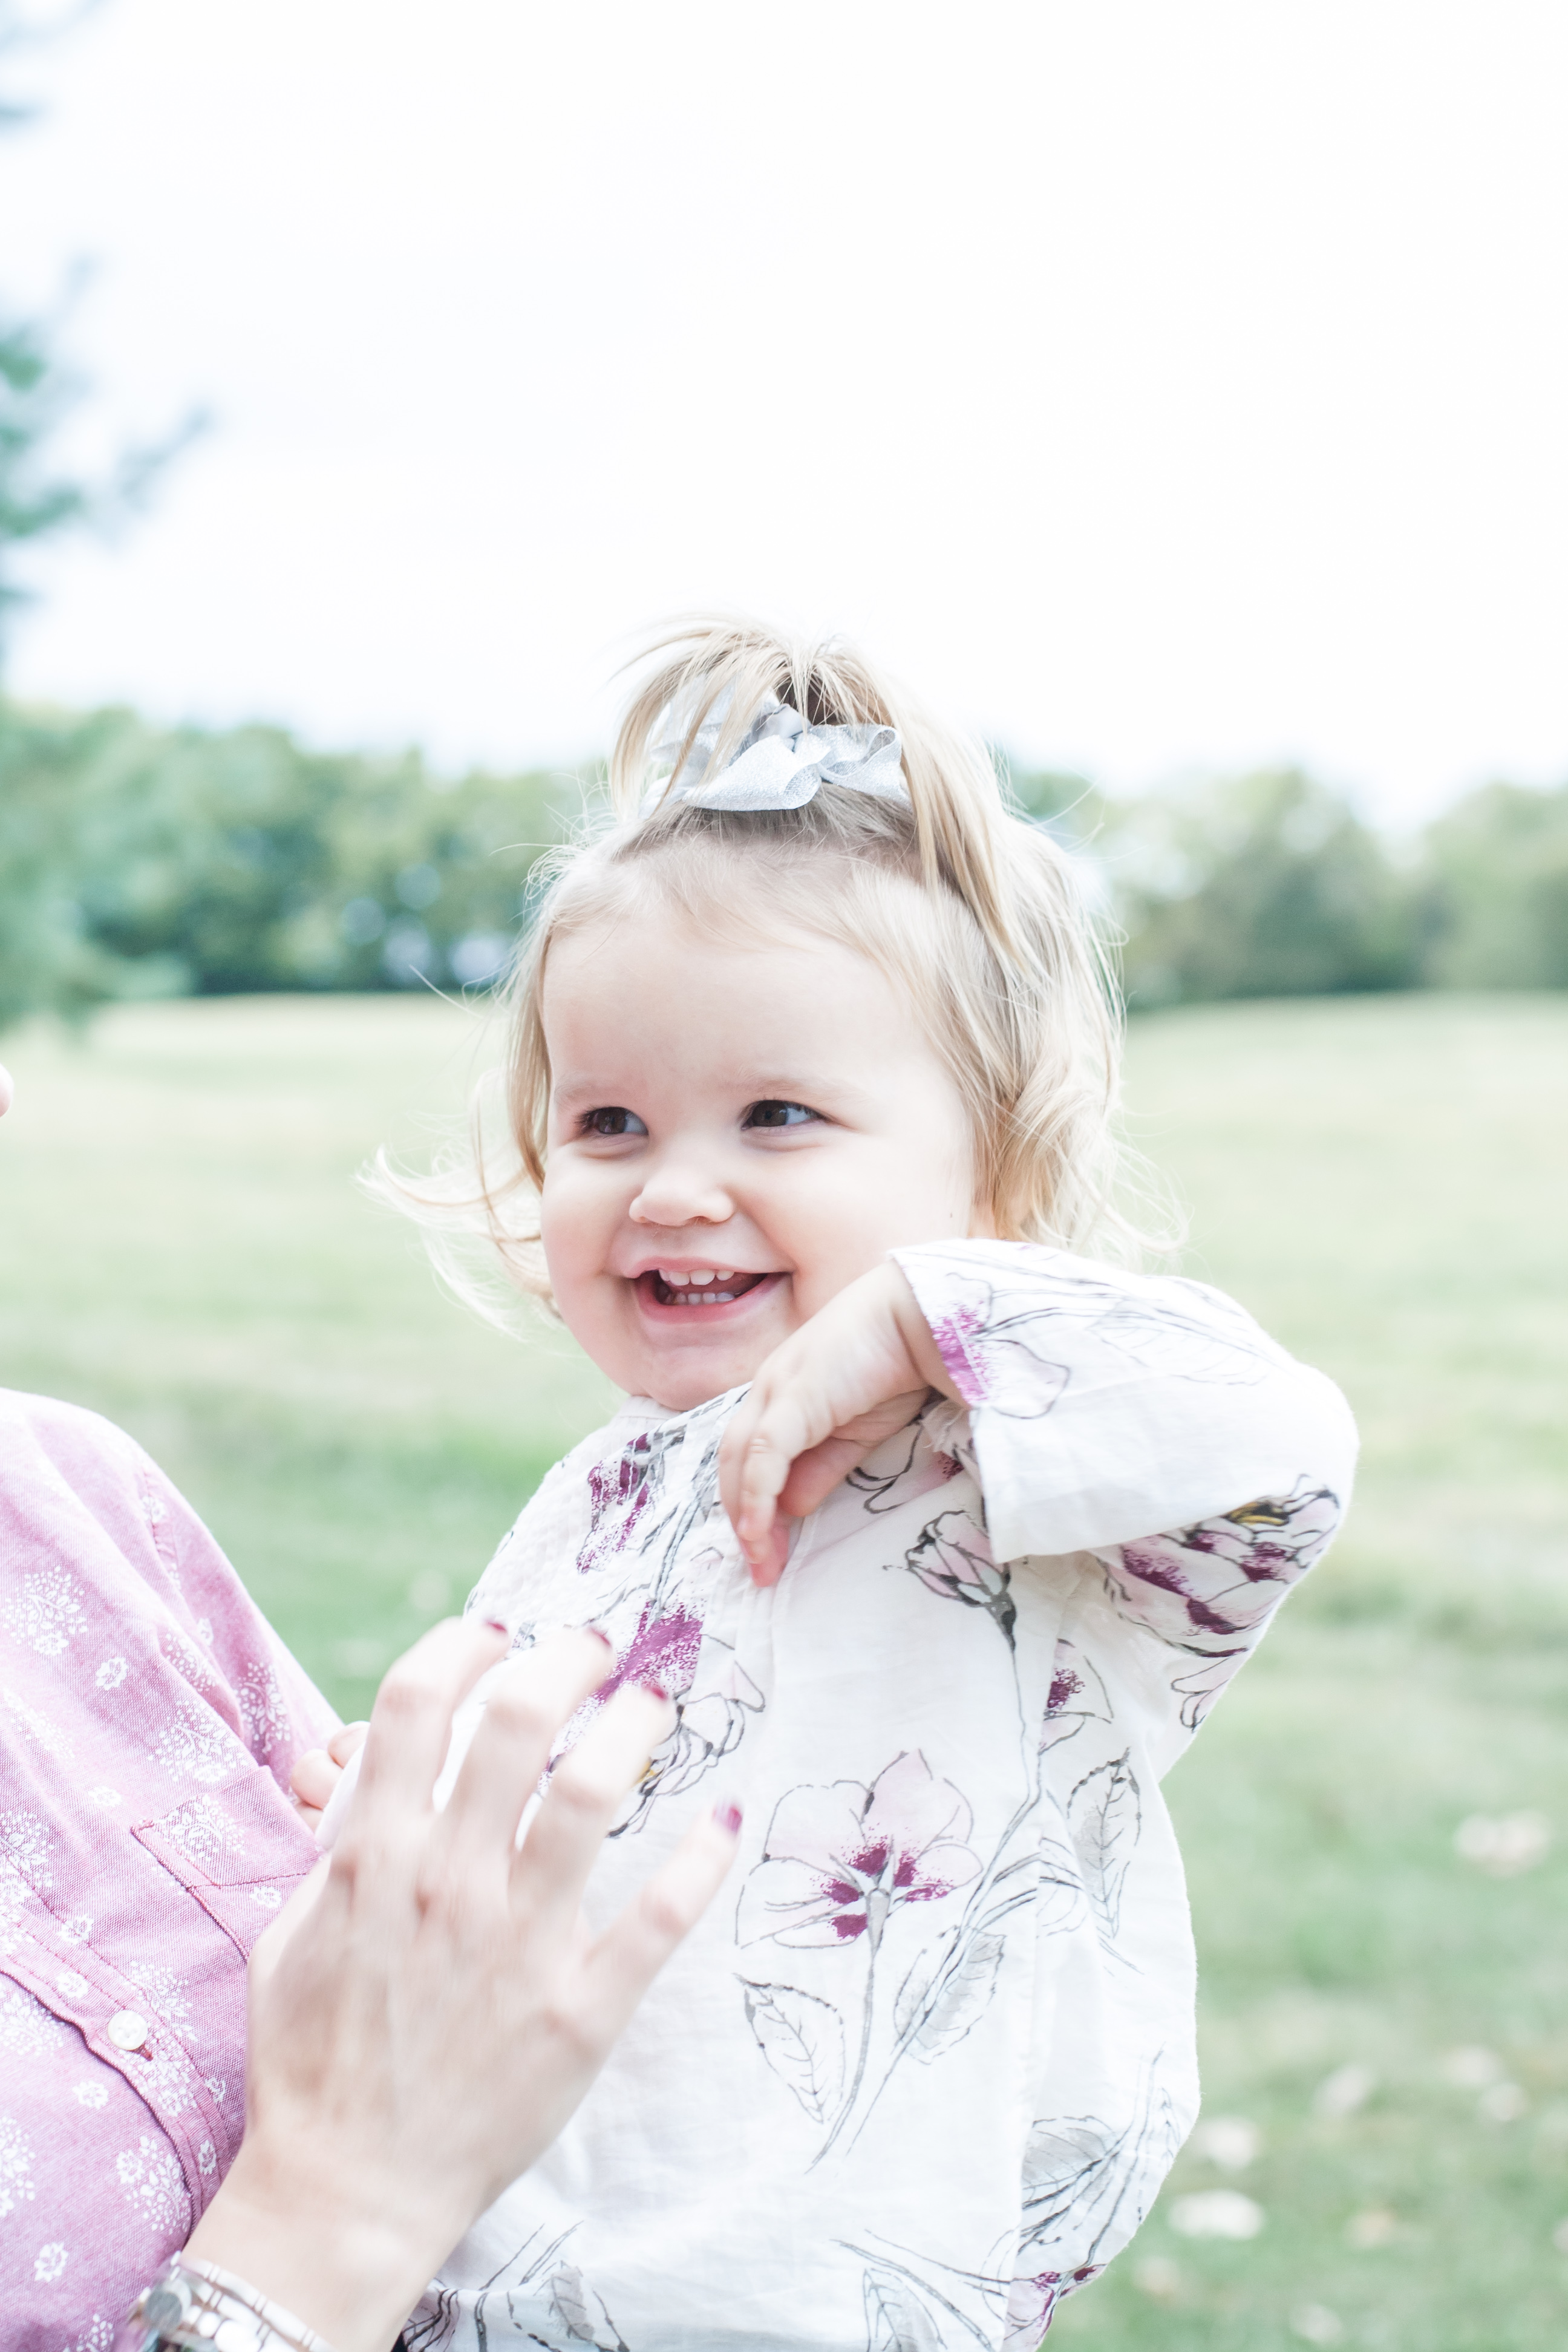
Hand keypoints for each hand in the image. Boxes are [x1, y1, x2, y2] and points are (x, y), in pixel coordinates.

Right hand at [186, 1618, 738, 2351]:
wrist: (348, 2193)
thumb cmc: (314, 2060)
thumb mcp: (290, 1934)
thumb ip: (336, 1844)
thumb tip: (369, 1763)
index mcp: (373, 1858)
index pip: (417, 1702)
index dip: (461, 1644)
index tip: (497, 1629)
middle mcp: (450, 1884)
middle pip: (517, 1719)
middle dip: (565, 1657)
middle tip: (593, 1643)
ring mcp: (520, 1944)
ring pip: (594, 1793)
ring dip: (634, 1725)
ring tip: (651, 1702)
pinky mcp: (581, 2010)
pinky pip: (660, 1915)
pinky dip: (703, 1857)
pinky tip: (724, 1816)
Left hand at [719, 1259, 958, 1585]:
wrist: (923, 1317)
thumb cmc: (897, 1366)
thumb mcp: (857, 1434)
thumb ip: (821, 1469)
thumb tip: (791, 1509)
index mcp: (781, 1394)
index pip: (748, 1457)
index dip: (750, 1505)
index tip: (766, 1554)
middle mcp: (768, 1388)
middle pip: (734, 1462)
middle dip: (741, 1519)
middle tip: (761, 1570)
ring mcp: (777, 1388)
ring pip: (741, 1460)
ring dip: (745, 1515)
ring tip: (762, 1562)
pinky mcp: (795, 1395)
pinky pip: (765, 1453)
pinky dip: (757, 1494)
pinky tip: (759, 1530)